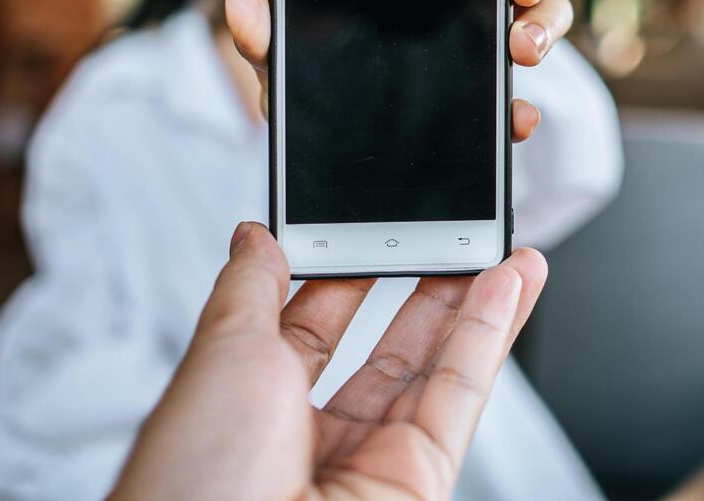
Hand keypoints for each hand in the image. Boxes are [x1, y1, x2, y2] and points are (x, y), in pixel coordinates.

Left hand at [112, 223, 547, 500]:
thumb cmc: (195, 482)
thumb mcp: (219, 355)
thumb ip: (251, 288)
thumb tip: (257, 237)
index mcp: (251, 409)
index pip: (312, 328)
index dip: (348, 274)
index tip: (373, 227)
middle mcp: (312, 441)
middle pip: (384, 350)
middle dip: (424, 287)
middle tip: (453, 235)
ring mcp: (368, 464)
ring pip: (435, 369)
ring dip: (476, 304)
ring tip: (501, 251)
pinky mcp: (418, 482)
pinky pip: (460, 396)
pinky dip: (490, 336)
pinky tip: (508, 287)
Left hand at [226, 0, 572, 141]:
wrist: (331, 143)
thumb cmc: (311, 73)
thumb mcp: (283, 54)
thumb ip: (265, 34)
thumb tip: (240, 2)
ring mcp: (490, 44)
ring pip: (544, 18)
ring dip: (542, 26)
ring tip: (518, 49)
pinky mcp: (492, 100)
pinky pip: (523, 97)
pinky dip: (523, 106)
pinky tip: (518, 116)